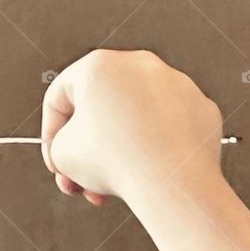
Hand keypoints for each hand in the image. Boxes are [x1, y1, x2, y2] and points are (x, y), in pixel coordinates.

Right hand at [40, 49, 224, 204]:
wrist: (170, 180)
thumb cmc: (114, 162)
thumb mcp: (61, 154)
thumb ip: (61, 142)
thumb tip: (77, 144)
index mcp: (98, 66)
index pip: (59, 98)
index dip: (50, 136)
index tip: (55, 164)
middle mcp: (139, 65)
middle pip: (99, 109)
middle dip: (86, 150)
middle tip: (80, 180)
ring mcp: (175, 83)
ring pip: (134, 119)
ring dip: (117, 152)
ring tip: (110, 185)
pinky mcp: (199, 107)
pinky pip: (165, 129)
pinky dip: (152, 149)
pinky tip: (144, 174)